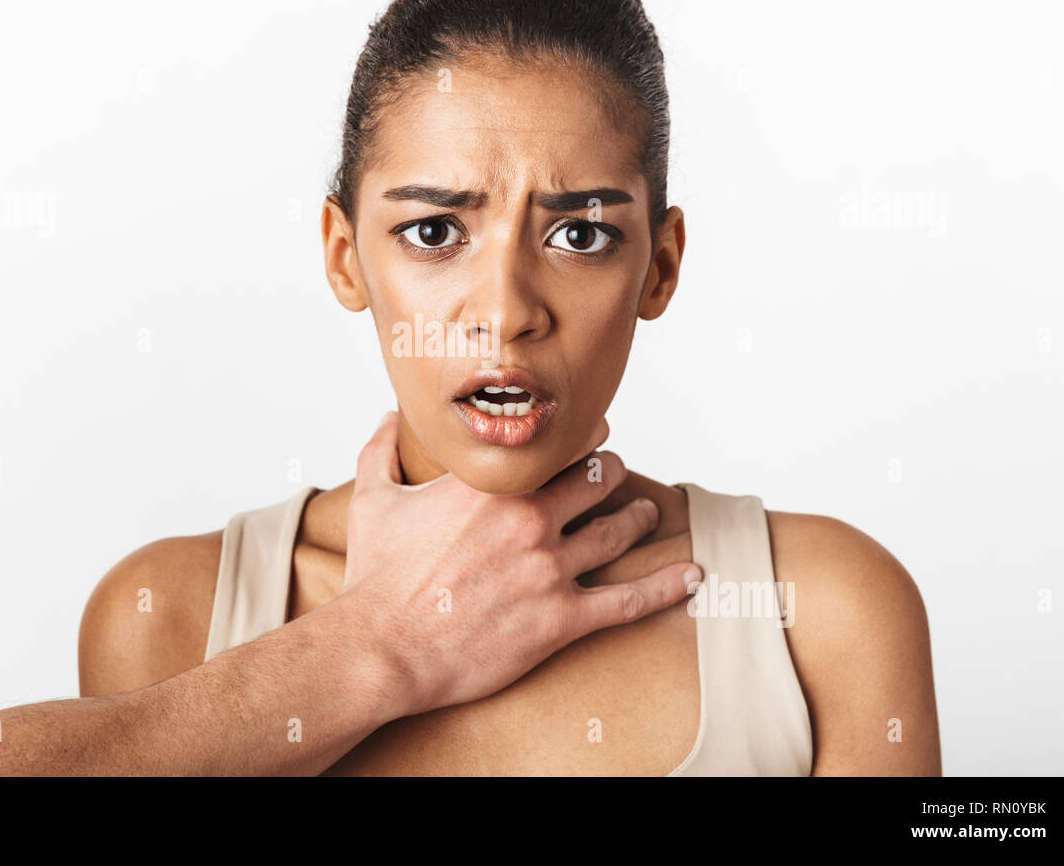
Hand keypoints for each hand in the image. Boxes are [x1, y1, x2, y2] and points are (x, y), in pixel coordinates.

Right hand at [341, 410, 702, 715]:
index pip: (559, 444)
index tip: (591, 435)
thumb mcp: (372, 500)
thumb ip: (382, 449)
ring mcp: (550, 568)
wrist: (381, 647)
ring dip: (637, 519)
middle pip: (599, 479)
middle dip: (614, 474)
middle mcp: (529, 517)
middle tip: (618, 475)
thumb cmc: (375, 578)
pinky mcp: (560, 619)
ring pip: (617, 531)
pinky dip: (665, 587)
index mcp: (490, 484)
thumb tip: (387, 416)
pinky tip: (691, 577)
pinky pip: (628, 601)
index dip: (582, 437)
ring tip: (645, 515)